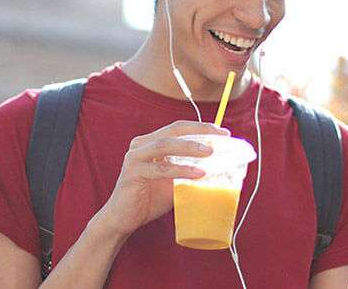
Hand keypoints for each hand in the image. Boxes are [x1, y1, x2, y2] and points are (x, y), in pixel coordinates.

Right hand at [95, 121, 227, 237]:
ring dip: (191, 147)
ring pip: (166, 145)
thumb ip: (190, 173)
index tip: (223, 133)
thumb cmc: (150, 199)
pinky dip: (181, 170)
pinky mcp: (133, 172)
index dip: (201, 127)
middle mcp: (142, 144)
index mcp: (151, 142)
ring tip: (211, 153)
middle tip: (221, 137)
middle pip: (174, 130)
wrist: (124, 219)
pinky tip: (198, 174)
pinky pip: (161, 168)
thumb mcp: (175, 182)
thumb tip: (221, 171)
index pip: (179, 128)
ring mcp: (135, 157)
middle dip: (200, 131)